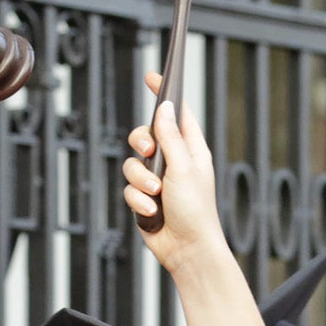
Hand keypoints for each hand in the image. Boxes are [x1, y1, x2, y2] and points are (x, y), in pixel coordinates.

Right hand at [122, 73, 227, 269]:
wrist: (188, 250)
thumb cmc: (195, 211)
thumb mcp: (184, 167)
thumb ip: (171, 136)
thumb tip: (165, 107)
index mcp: (191, 150)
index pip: (177, 114)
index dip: (165, 94)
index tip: (152, 76)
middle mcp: (174, 162)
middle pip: (145, 135)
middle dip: (141, 142)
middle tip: (149, 151)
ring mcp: (158, 181)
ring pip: (132, 164)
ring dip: (140, 180)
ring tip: (156, 195)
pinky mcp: (145, 198)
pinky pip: (129, 189)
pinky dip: (138, 200)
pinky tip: (151, 212)